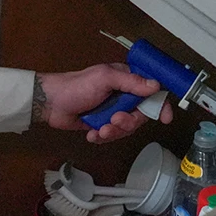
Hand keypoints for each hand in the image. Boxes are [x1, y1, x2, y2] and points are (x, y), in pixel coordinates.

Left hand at [33, 63, 173, 143]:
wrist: (50, 103)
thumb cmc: (76, 86)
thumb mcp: (104, 79)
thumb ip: (131, 82)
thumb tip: (156, 85)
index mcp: (125, 80)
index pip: (152, 92)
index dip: (161, 105)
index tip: (165, 118)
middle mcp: (122, 95)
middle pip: (140, 115)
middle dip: (128, 122)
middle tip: (114, 121)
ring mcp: (112, 110)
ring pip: (126, 128)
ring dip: (114, 132)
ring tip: (99, 130)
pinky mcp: (101, 124)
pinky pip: (111, 135)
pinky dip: (102, 137)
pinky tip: (92, 134)